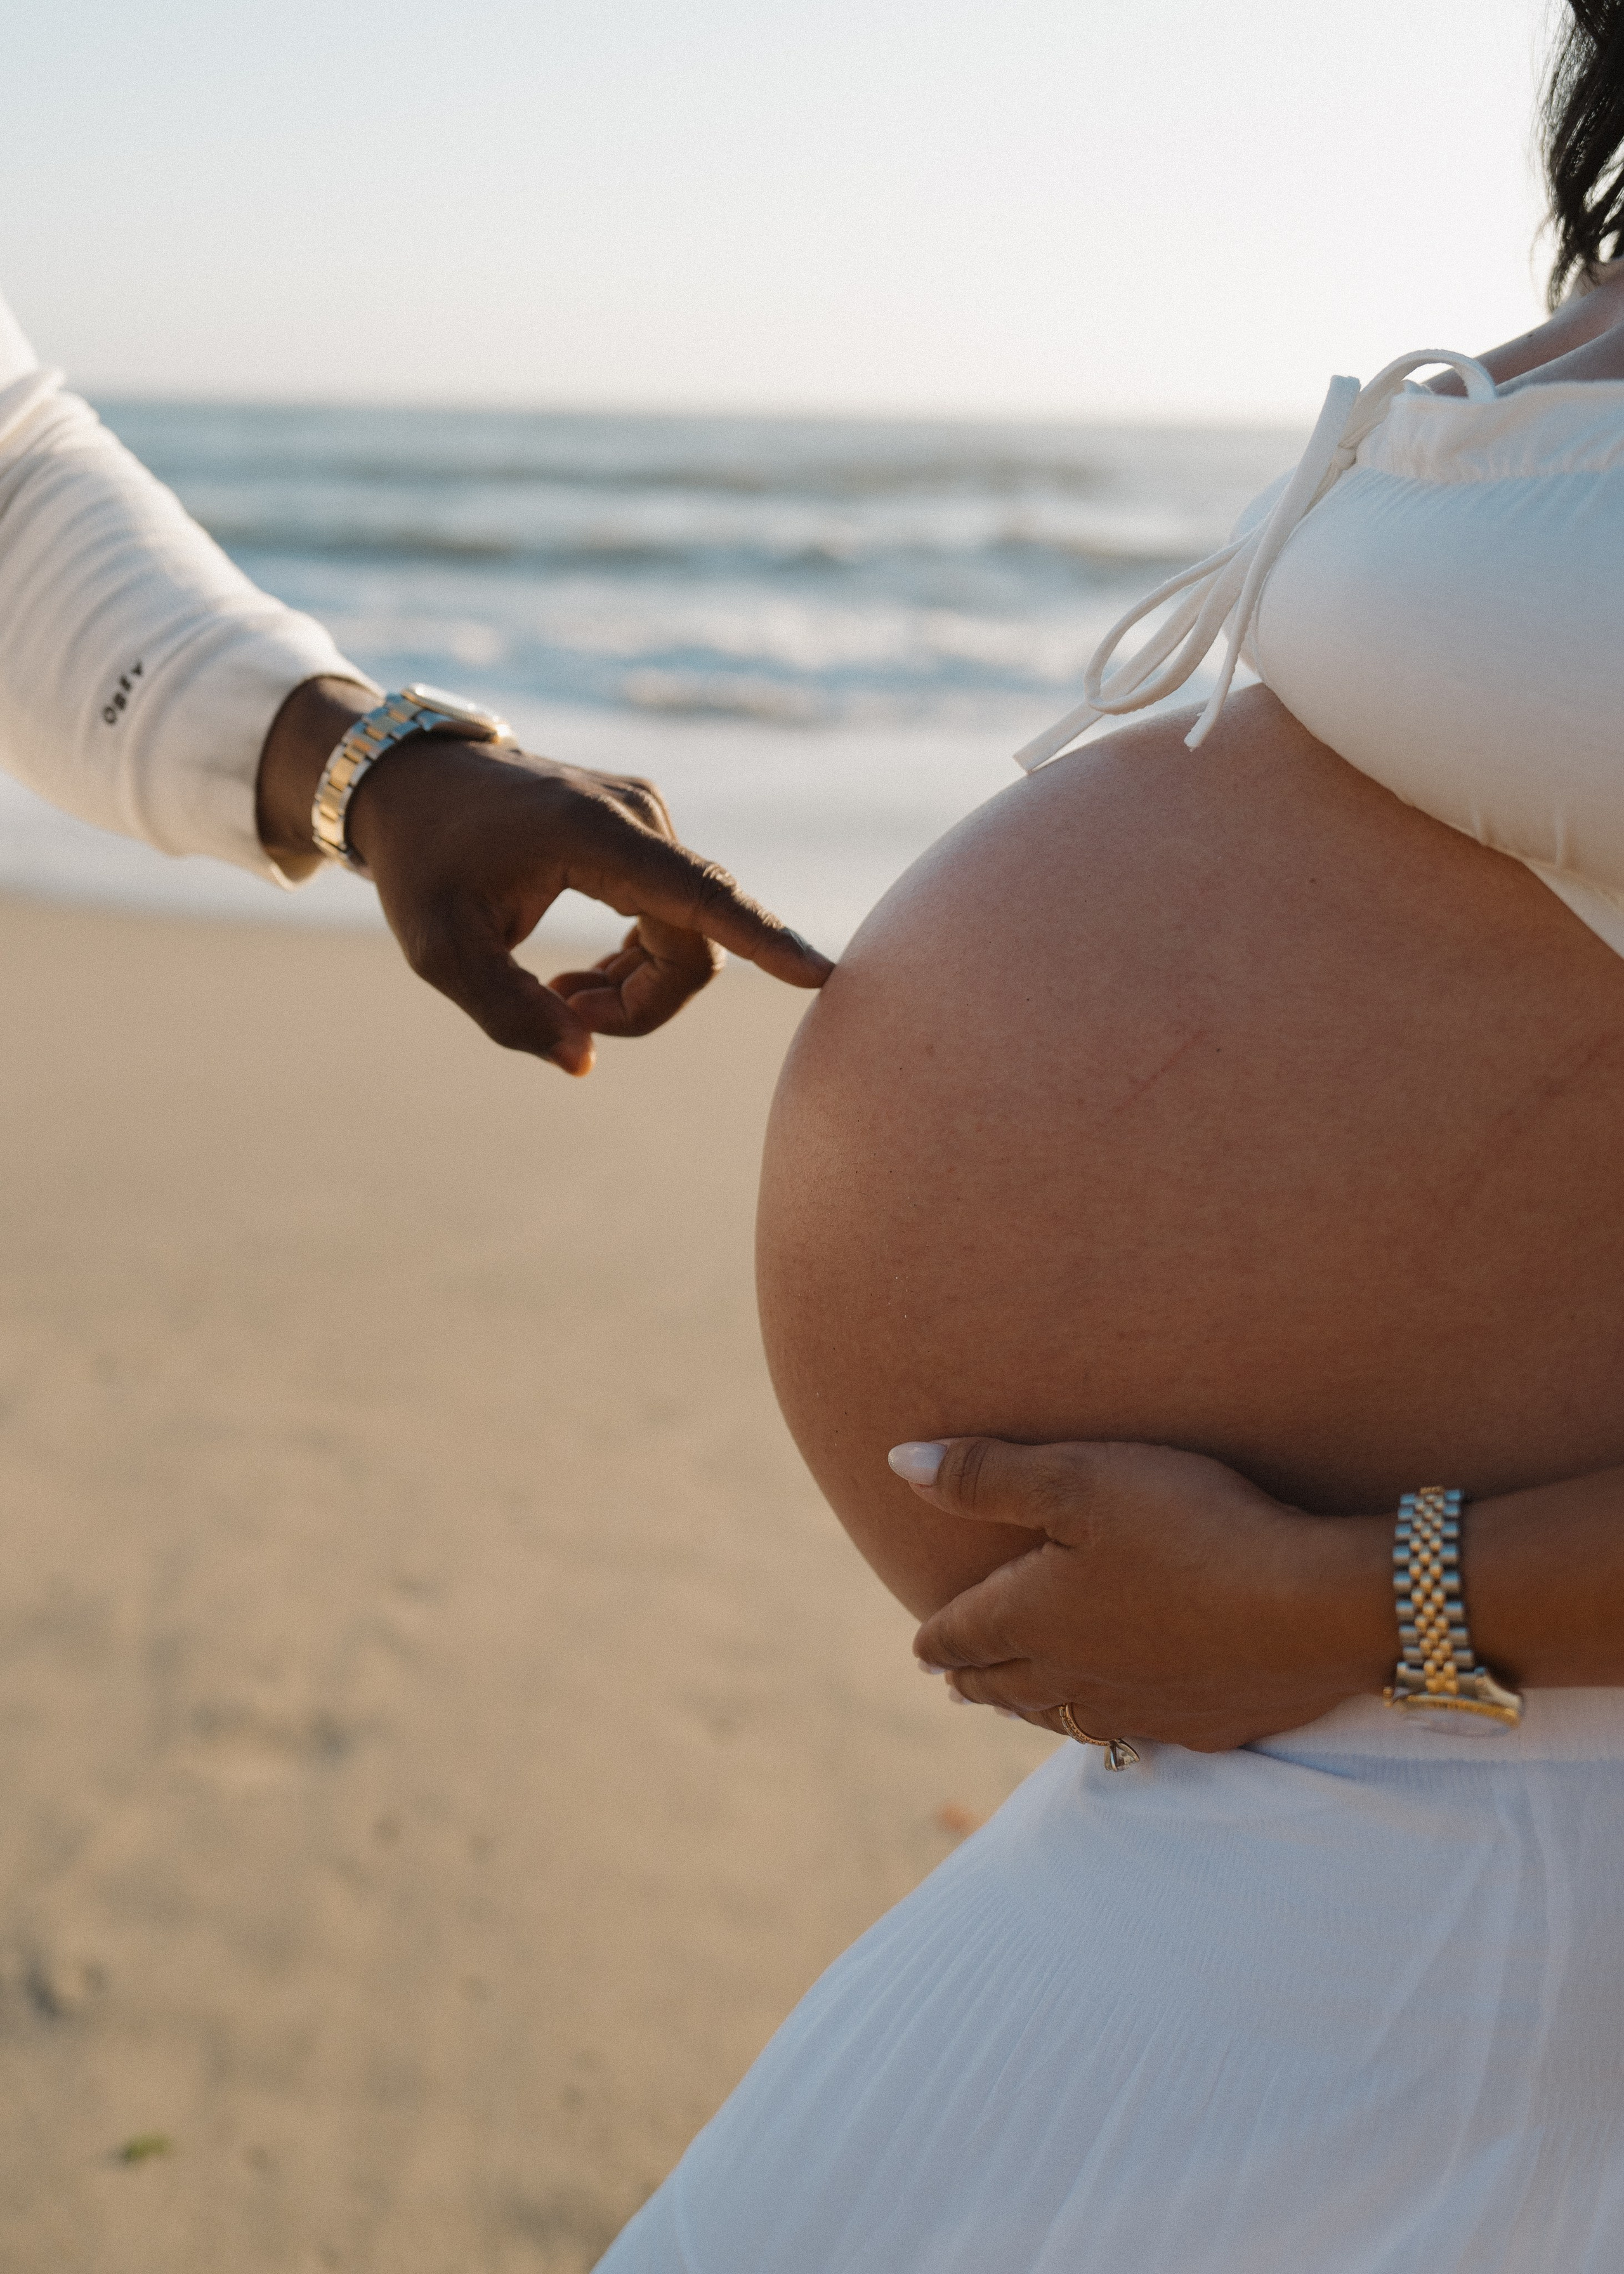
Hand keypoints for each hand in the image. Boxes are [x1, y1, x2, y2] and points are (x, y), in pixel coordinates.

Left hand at [256, 678, 832, 1073]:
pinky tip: (578, 975)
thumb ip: (508, 1012)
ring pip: (687, 937)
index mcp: (595, 835)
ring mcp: (646, 816)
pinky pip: (674, 915)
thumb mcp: (439, 950)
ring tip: (557, 995)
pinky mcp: (643, 828)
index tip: (823, 972)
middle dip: (641, 1004)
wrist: (405, 779)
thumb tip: (583, 1061)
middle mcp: (638, 815)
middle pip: (694, 944)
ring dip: (634, 987)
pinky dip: (636, 960)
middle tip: (558, 1013)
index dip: (765, 941)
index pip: (703, 897)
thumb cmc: (419, 862)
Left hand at [898, 1438, 1391, 1751]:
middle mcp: (1075, 1677)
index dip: (936, 1640)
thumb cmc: (1188, 1526)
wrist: (1312, 1604)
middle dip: (975, 1680)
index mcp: (1034, 1619)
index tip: (920, 1649)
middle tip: (954, 1682)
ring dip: (1032, 1709)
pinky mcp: (1205, 1725)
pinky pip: (1138, 1734)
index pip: (962, 1637)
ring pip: (1065, 1717)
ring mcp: (1141, 1709)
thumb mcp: (1077, 1477)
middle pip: (1007, 1685)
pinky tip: (1123, 1721)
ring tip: (1017, 1704)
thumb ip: (985, 1474)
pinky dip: (1110, 1726)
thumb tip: (895, 1463)